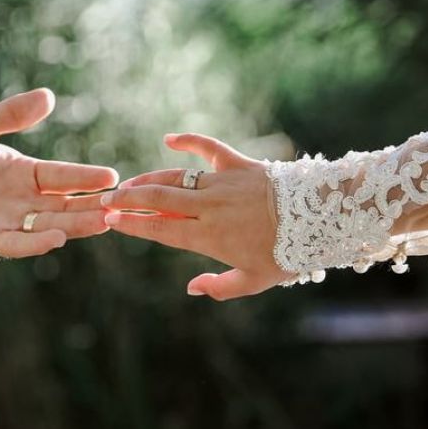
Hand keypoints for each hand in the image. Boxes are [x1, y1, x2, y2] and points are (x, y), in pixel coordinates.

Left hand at [0, 88, 117, 257]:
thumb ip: (10, 114)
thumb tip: (49, 96)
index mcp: (23, 171)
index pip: (62, 175)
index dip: (85, 177)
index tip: (111, 176)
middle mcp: (20, 199)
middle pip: (64, 204)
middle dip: (90, 205)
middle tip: (117, 205)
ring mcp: (5, 220)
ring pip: (49, 225)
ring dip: (74, 224)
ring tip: (101, 222)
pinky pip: (16, 244)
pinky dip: (36, 242)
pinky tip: (56, 238)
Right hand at [101, 133, 290, 300]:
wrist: (321, 218)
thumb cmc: (288, 254)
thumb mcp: (254, 281)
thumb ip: (219, 287)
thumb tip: (191, 288)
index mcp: (209, 238)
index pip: (160, 230)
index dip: (133, 225)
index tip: (111, 222)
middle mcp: (210, 208)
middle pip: (158, 200)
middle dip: (128, 200)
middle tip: (106, 201)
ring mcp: (222, 183)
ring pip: (175, 178)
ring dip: (147, 180)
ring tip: (127, 184)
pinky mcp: (239, 164)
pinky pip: (209, 148)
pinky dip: (188, 140)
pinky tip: (169, 139)